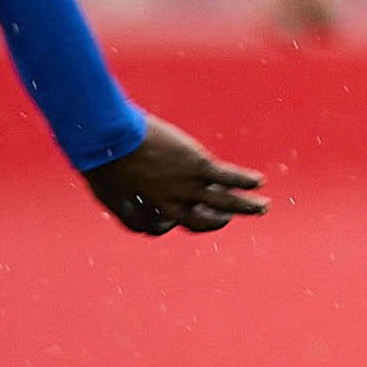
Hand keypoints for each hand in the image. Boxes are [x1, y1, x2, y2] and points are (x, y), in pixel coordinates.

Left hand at [83, 117, 267, 235]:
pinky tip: (259, 181)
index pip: (162, 227)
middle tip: (230, 218)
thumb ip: (123, 209)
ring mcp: (188, 185)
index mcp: (149, 212)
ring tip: (264, 207)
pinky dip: (246, 181)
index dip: (166, 223)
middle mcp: (174, 204)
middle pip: (203, 221)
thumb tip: (138, 219)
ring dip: (246, 207)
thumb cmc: (103, 163)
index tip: (167, 214)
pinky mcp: (199, 165)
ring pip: (225, 203)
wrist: (108, 139)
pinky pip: (229, 177)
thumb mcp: (106, 194)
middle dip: (219, 221)